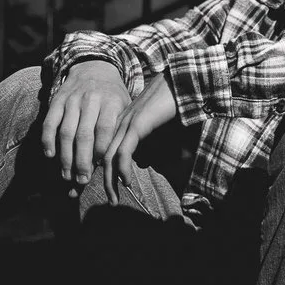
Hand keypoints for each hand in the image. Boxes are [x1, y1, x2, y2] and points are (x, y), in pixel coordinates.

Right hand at [41, 60, 130, 185]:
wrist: (94, 67)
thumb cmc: (113, 97)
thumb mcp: (125, 108)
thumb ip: (121, 131)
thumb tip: (119, 163)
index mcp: (111, 102)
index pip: (105, 130)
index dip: (101, 151)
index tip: (100, 168)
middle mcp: (91, 100)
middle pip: (84, 135)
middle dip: (82, 162)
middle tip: (82, 181)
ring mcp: (72, 100)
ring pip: (66, 132)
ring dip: (65, 157)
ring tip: (67, 176)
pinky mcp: (57, 100)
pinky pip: (49, 123)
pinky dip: (48, 140)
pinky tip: (50, 156)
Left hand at [104, 74, 177, 197]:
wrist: (180, 82)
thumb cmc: (172, 105)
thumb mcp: (158, 129)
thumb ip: (150, 144)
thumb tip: (145, 162)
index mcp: (122, 125)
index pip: (107, 152)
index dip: (105, 173)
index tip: (109, 191)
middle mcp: (120, 125)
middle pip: (104, 157)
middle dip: (104, 182)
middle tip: (109, 201)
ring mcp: (127, 124)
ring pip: (110, 157)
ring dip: (111, 180)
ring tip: (115, 197)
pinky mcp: (137, 125)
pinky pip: (124, 151)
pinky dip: (123, 168)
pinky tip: (126, 181)